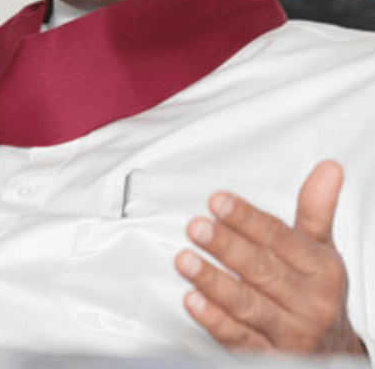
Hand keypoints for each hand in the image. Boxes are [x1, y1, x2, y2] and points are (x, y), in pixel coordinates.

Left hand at [174, 160, 365, 355]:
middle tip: (196, 227)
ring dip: (214, 282)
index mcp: (320, 270)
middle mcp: (307, 302)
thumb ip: (316, 208)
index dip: (247, 219)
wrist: (333, 354)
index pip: (280, 239)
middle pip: (262, 270)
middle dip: (227, 247)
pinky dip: (214, 320)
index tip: (218, 201)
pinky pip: (239, 338)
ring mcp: (287, 332)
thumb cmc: (316, 290)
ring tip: (185, 260)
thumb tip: (329, 168)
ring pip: (248, 305)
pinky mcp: (266, 356)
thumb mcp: (320, 248)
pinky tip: (192, 300)